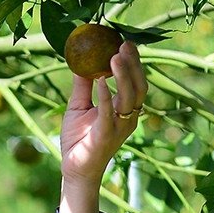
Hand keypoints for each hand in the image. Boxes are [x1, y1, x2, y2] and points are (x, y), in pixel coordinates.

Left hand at [58, 40, 146, 187]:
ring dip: (124, 76)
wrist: (74, 169)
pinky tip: (102, 79)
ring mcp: (119, 127)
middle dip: (134, 65)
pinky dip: (106, 95)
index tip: (126, 43)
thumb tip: (80, 60)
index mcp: (125, 110)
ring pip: (129, 98)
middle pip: (139, 87)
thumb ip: (83, 84)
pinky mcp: (105, 135)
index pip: (136, 82)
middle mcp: (128, 118)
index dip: (134, 63)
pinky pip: (108, 113)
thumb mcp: (79, 105)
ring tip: (115, 56)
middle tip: (125, 44)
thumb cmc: (79, 139)